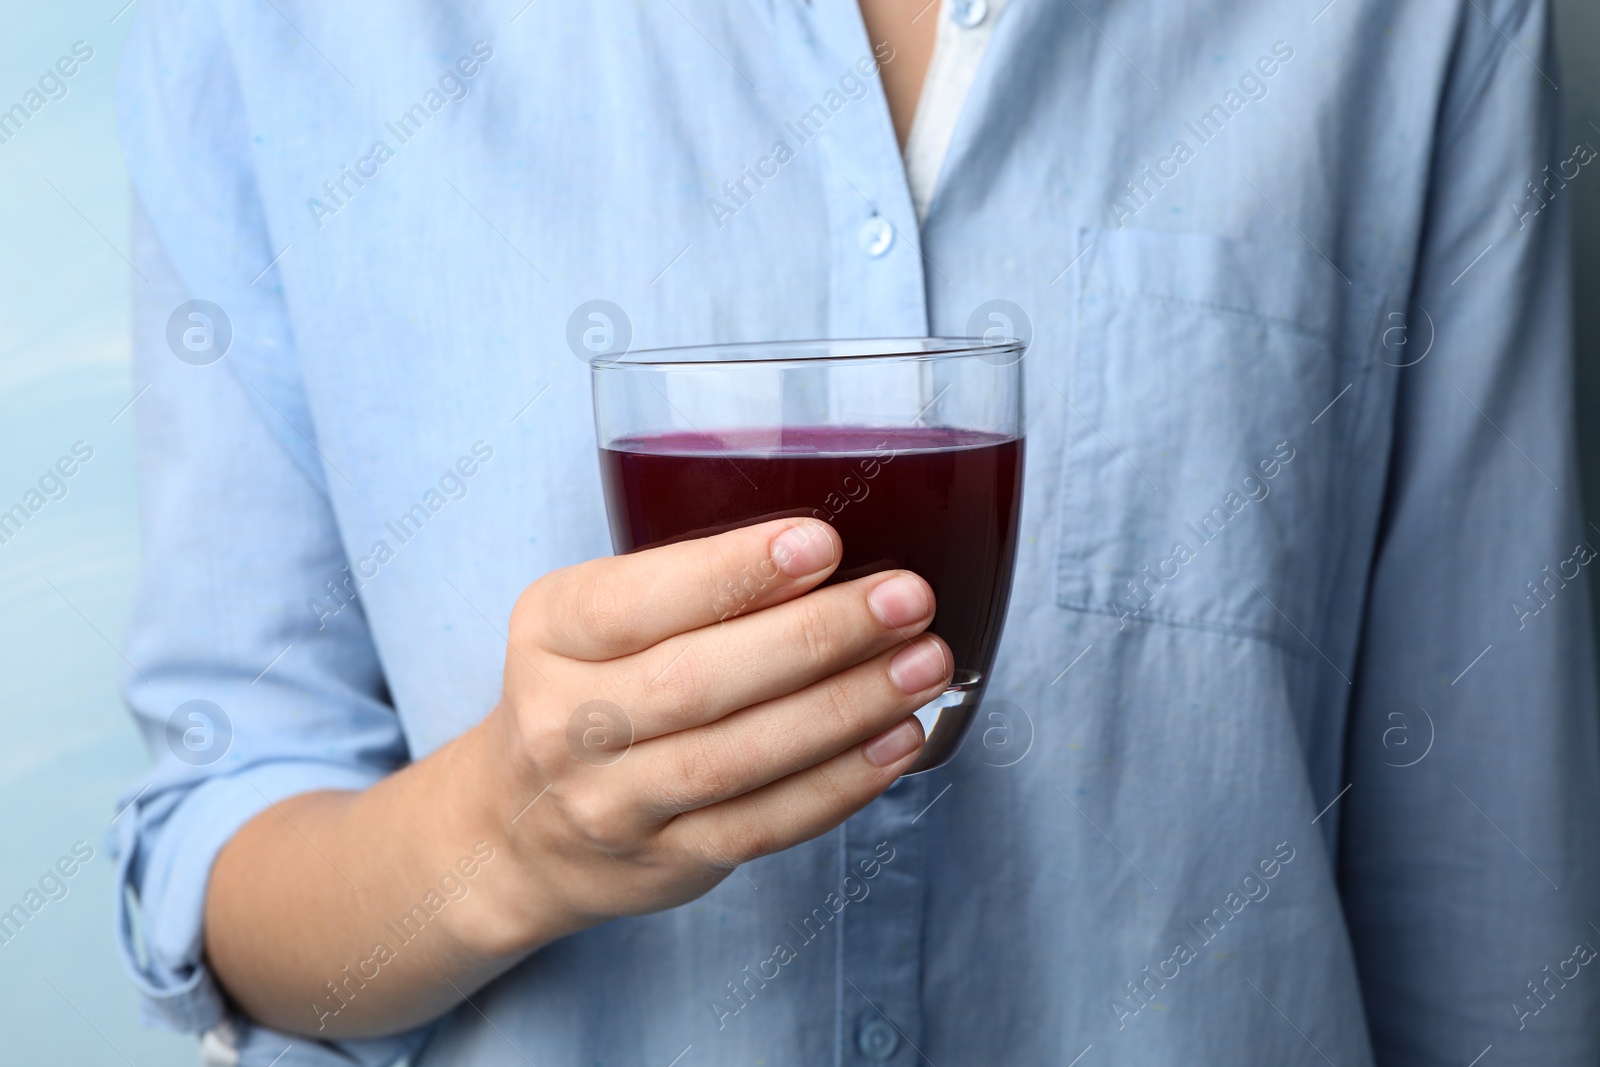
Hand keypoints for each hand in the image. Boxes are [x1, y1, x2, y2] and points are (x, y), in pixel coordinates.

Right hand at [482, 517, 949, 948]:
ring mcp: (614, 803)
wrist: (522, 828)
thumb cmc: (589, 689)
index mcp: (551, 633)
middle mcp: (568, 722)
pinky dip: (839, 783)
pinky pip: (763, 825)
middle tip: (905, 600)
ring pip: (738, 758)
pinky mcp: (667, 862)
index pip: (634, 601)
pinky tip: (899, 739)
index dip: (732, 574)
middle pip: (697, 681)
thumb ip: (684, 586)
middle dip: (815, 636)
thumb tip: (829, 552)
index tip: (820, 542)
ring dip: (844, 709)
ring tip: (923, 665)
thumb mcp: (594, 619)